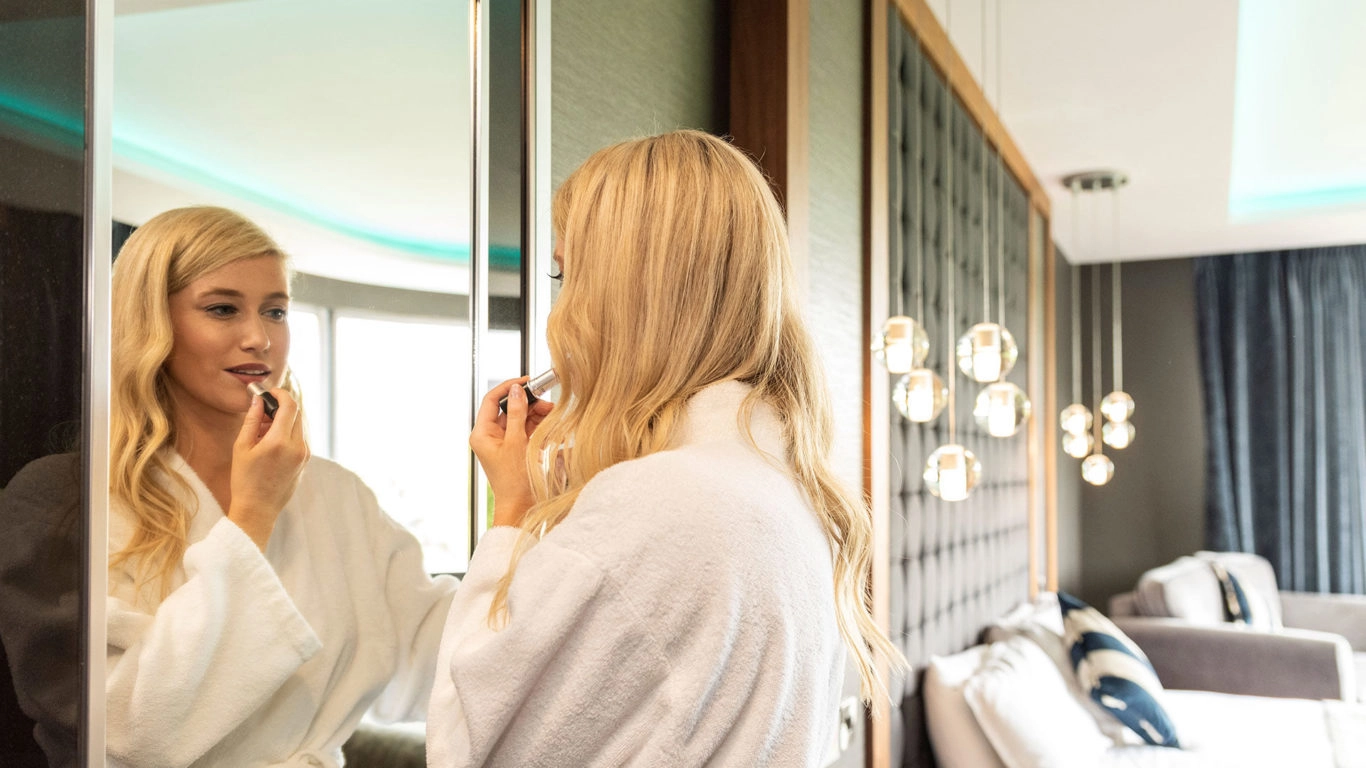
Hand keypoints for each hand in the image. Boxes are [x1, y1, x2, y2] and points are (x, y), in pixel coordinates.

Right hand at [227, 388, 309, 549]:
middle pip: (297, 414)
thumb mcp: (242, 447)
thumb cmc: (245, 480)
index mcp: (280, 441)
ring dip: (284, 421)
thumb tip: (258, 400)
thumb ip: (252, 420)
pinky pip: (300, 440)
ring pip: (299, 427)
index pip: (290, 406)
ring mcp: (304, 456)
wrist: (258, 510)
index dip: (281, 394)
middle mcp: (298, 447)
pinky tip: (271, 443)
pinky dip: (288, 434)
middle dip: (281, 407)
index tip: (270, 392)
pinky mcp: (305, 462)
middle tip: (262, 412)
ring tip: (263, 431)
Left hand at [470, 378, 554, 527]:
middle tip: (546, 401)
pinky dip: (537, 425)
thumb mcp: (516, 442)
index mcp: (481, 433)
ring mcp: (503, 442)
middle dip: (527, 402)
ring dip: (535, 413)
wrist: (520, 506)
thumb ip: (517, 414)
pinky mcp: (515, 448)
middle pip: (508, 408)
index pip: (491, 400)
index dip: (508, 387)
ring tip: (551, 412)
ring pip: (519, 418)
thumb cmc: (514, 480)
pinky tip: (549, 423)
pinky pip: (526, 429)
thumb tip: (516, 390)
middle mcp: (490, 436)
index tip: (526, 381)